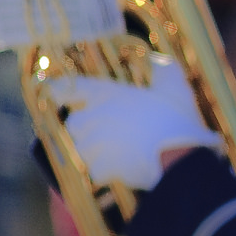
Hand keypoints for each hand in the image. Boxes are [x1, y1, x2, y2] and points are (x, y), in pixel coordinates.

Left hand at [58, 66, 221, 190]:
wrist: (179, 154)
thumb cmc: (177, 119)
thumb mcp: (176, 88)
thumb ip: (164, 70)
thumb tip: (157, 60)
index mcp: (108, 95)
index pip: (72, 87)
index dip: (60, 90)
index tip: (55, 94)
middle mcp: (95, 117)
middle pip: (74, 125)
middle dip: (87, 130)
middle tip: (108, 134)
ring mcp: (95, 144)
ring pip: (84, 151)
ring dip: (97, 154)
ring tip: (120, 155)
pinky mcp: (101, 167)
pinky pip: (96, 173)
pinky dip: (108, 174)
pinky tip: (126, 172)